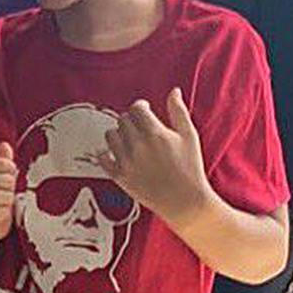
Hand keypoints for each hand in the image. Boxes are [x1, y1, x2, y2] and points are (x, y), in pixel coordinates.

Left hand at [102, 89, 211, 225]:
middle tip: (141, 128)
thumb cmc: (190, 168)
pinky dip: (106, 153)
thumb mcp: (189, 136)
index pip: (136, 108)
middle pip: (123, 120)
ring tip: (131, 141)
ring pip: (110, 135)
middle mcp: (137, 146)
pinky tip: (117, 153)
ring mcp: (126, 161)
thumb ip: (178, 111)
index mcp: (155, 134)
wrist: (185, 201)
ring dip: (119, 135)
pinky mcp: (119, 176)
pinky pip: (102, 157)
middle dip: (132, 121)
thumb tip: (173, 91)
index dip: (141, 107)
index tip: (145, 111)